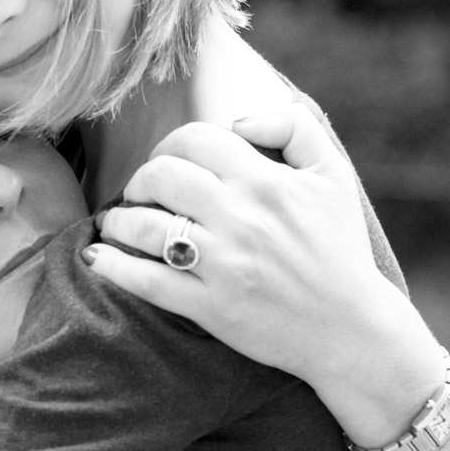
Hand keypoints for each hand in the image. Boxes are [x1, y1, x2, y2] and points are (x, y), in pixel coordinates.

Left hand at [87, 103, 423, 384]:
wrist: (352, 330)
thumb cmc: (340, 249)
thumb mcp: (334, 174)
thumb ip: (294, 126)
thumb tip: (238, 120)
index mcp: (266, 181)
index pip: (194, 139)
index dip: (170, 145)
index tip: (168, 163)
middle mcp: (240, 218)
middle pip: (160, 176)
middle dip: (139, 180)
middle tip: (140, 193)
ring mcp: (223, 264)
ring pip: (144, 226)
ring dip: (118, 220)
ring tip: (116, 224)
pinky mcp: (210, 307)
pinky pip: (146, 281)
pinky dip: (113, 266)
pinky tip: (97, 256)